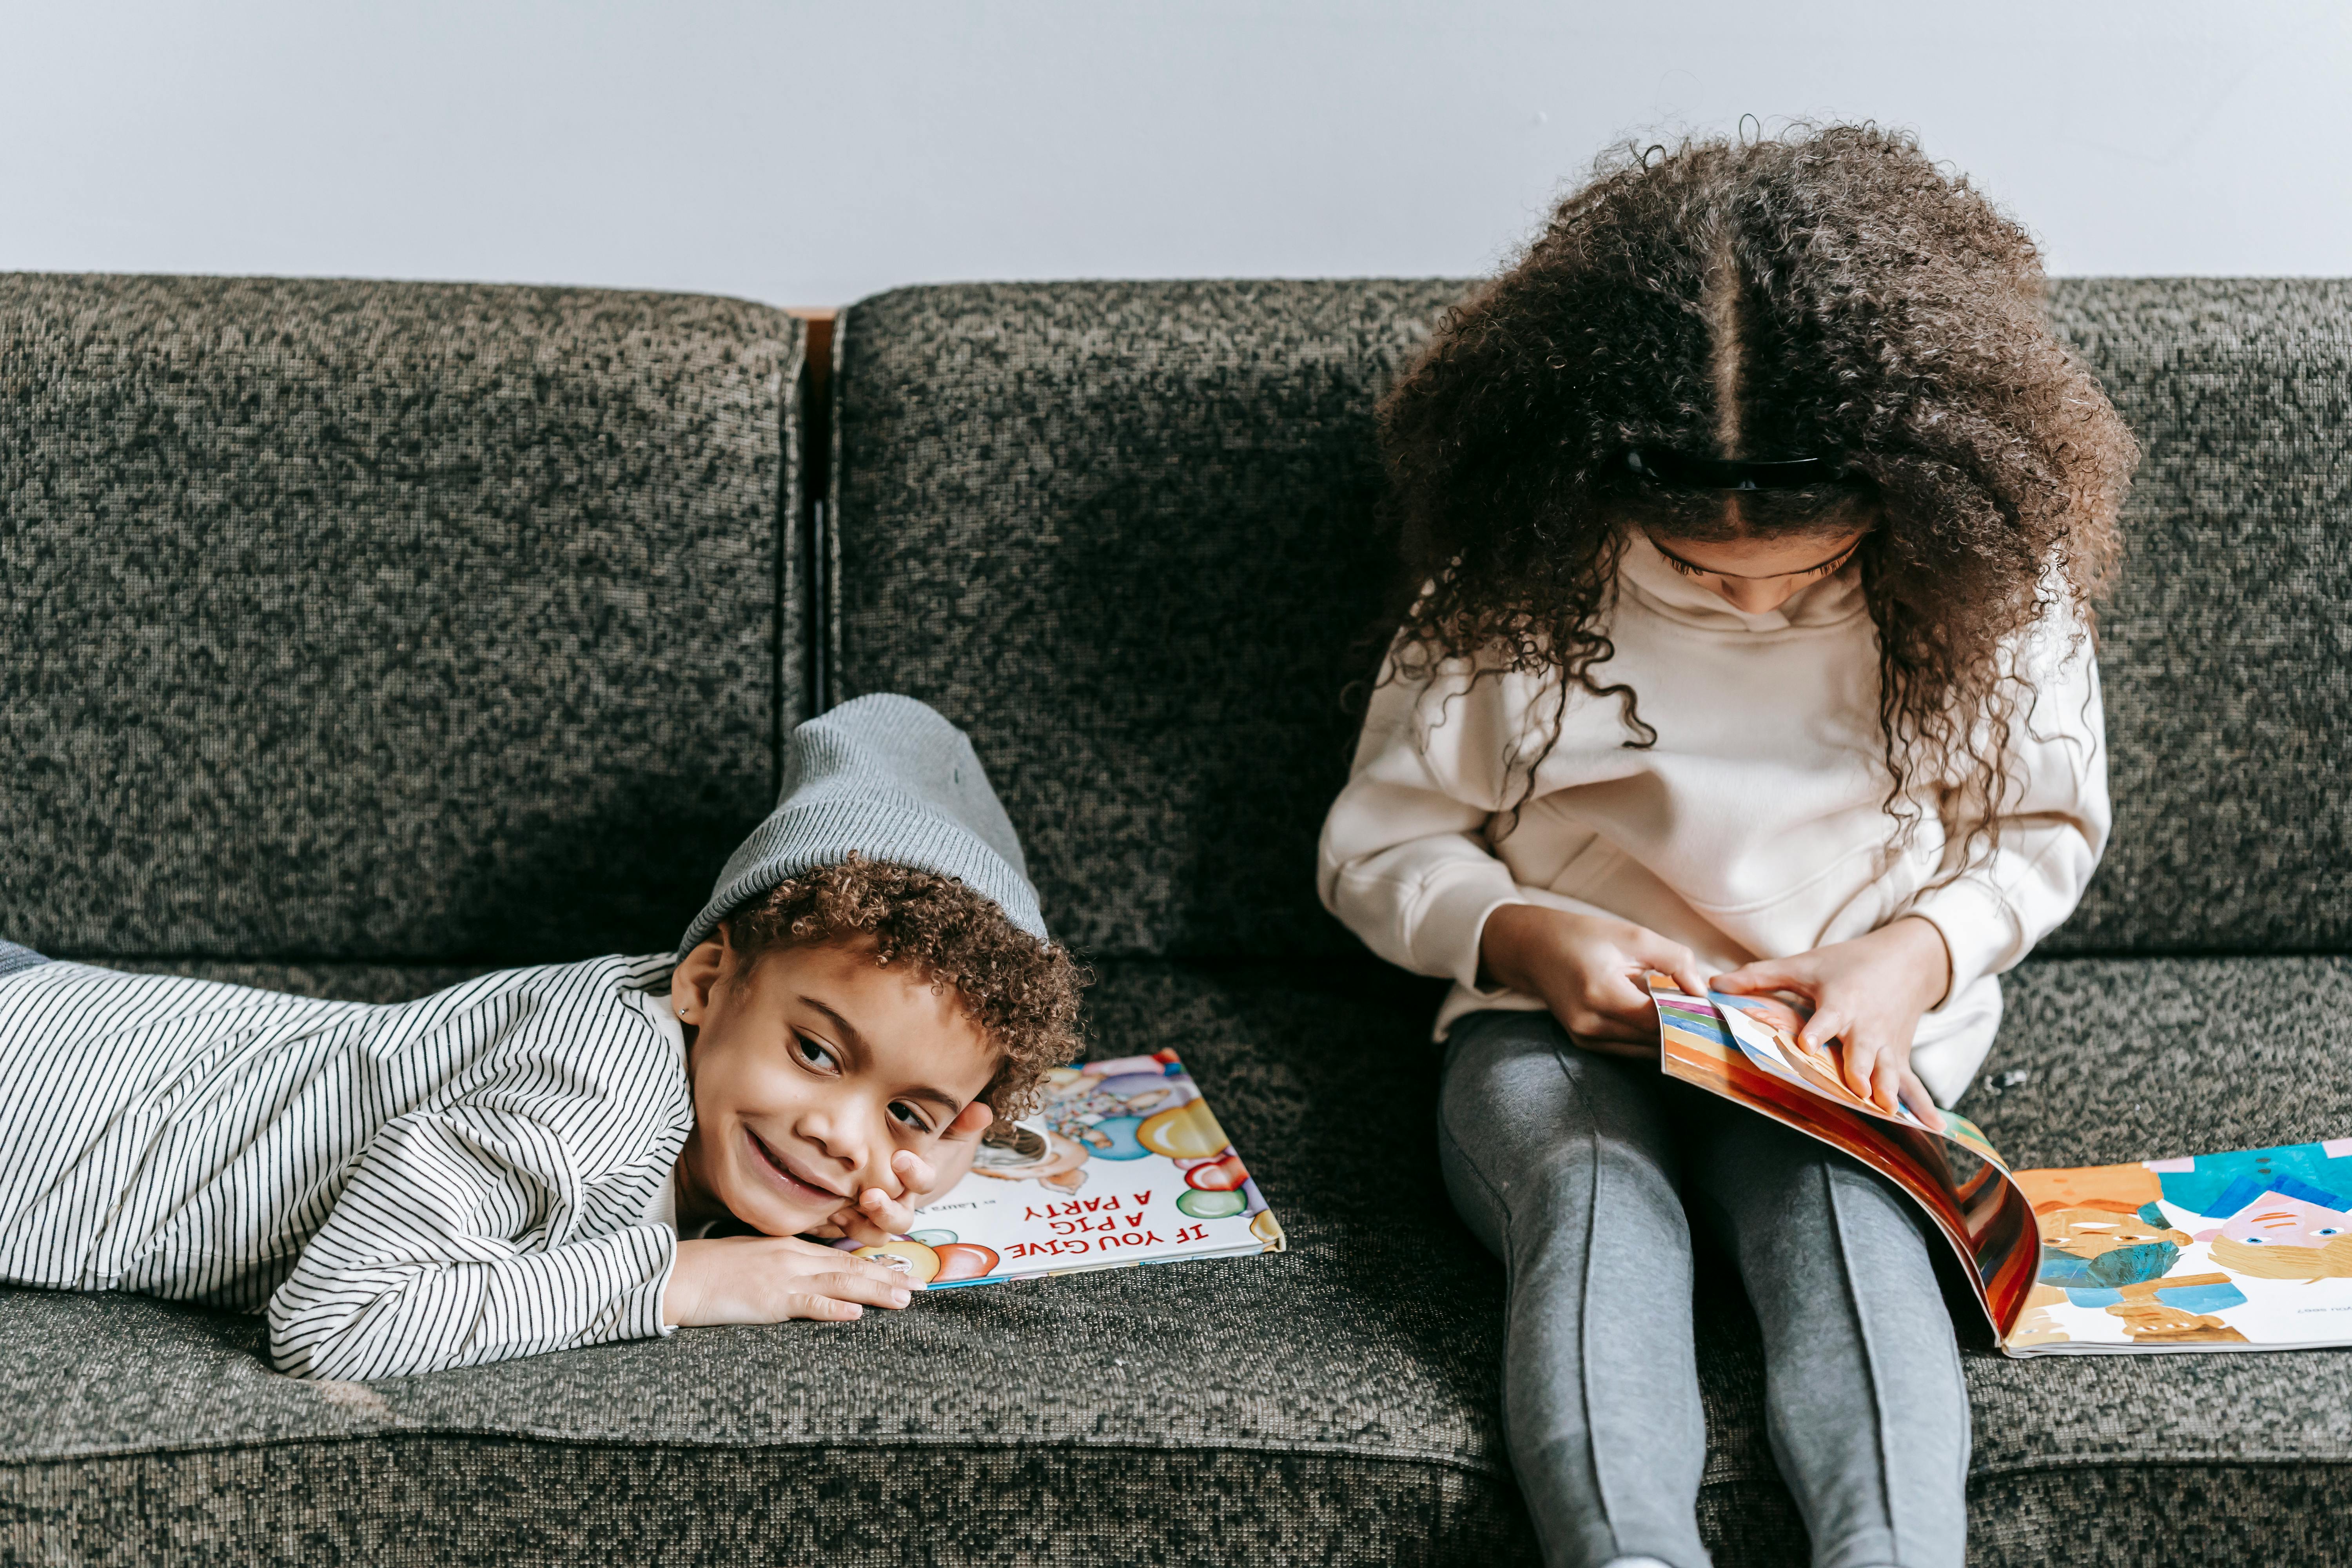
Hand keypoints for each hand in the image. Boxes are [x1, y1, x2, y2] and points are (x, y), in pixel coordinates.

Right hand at [662, 1234, 917, 1326]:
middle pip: (851, 1266)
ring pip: (840, 1282)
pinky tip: (854, 1314)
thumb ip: (786, 1265)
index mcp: (792, 1248)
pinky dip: (832, 1309)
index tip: (905, 1272)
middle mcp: (794, 1258)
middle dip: (890, 1276)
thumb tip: (811, 1278)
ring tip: (905, 1298)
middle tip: (923, 1286)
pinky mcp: (768, 1299)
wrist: (680, 1275)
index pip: (844, 1256)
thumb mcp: (756, 1259)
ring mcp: (783, 1277)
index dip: (878, 1264)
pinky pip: (806, 1304)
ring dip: (875, 1291)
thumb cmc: (713, 1271)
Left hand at [821, 1101, 994, 1247]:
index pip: (924, 1181)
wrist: (892, 1156)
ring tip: (846, 1210)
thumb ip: (959, 1121)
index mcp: (920, 1178)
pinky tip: (830, 1212)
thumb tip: (983, 1112)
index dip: (914, 1174)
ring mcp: (879, 1212)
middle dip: (886, 1211)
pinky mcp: (856, 1217)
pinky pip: (852, 1233)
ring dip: (863, 1226)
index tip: (900, 1158)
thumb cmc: (916, 1140)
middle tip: (870, 1196)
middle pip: (901, 1219)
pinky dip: (842, 1225)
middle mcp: (901, 1200)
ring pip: (878, 1233)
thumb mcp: (938, 1128)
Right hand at [1479, 903, 1710, 1057]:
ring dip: (1670, 1037)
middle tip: (1714, 1018)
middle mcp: (1590, 1024)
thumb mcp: (1631, 935)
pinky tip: (1665, 1022)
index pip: (1659, 1019)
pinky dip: (1650, 1038)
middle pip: (1654, 1040)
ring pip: (1645, 1050)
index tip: (1717, 1011)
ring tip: (1693, 1019)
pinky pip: (1630, 1049)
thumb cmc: (1581, 936)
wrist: (1532, 949)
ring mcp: (1585, 1038)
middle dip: (1685, 1029)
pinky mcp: (1585, 1043)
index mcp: (1600, 993)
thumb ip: (1674, 960)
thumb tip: (1703, 991)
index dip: (1691, 1016)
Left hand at [1711, 917, 1951, 1128]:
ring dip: (1889, 1090)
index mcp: (1840, 1002)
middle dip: (1859, 1070)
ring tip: (1888, 1110)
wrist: (1907, 960)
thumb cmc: (1847, 963)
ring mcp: (1887, 1044)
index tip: (1808, 1045)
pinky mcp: (1901, 1055)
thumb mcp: (1804, 964)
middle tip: (1856, 1090)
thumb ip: (1758, 977)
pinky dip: (1924, 1105)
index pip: (1827, 1019)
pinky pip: (1914, 1083)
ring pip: (1889, 1071)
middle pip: (1862, 1051)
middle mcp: (1866, 1026)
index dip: (1817, 1031)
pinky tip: (1935, 1127)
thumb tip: (1713, 983)